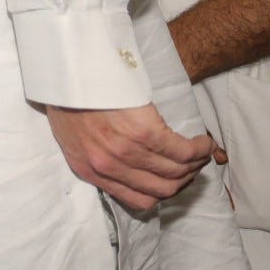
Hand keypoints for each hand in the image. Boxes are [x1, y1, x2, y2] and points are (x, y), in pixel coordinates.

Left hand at [45, 103, 215, 209]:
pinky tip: (202, 142)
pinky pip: (183, 151)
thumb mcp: (73, 138)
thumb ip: (96, 158)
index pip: (139, 200)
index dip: (163, 191)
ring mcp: (127, 151)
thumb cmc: (69, 99)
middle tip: (192, 164)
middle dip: (184, 179)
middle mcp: (109, 168)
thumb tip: (125, 165)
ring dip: (196, 164)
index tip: (173, 179)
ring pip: (177, 172)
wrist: (66, 70)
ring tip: (200, 151)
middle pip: (163, 189)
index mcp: (90, 171)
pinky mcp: (144, 132)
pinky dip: (199, 149)